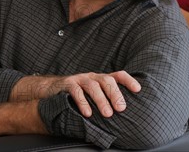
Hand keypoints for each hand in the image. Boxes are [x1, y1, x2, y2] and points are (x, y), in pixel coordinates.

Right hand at [10, 71, 140, 117]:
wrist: (51, 89)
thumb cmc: (77, 95)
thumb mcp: (92, 95)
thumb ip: (105, 99)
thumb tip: (122, 113)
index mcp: (100, 79)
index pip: (118, 75)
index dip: (128, 80)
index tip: (138, 89)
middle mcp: (92, 77)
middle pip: (107, 80)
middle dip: (116, 94)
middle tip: (122, 108)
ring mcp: (79, 79)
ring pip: (93, 86)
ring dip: (101, 100)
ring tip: (108, 114)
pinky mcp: (67, 85)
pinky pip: (76, 92)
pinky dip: (83, 102)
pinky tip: (87, 113)